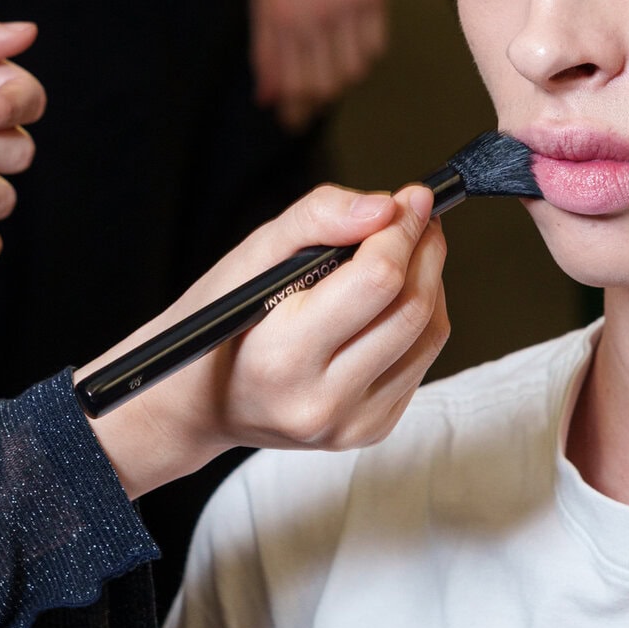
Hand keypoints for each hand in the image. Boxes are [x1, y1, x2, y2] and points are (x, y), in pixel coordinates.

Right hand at [83, 183, 448, 497]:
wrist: (198, 402)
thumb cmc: (220, 323)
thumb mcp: (250, 257)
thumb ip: (316, 220)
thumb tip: (385, 208)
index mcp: (282, 356)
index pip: (375, 282)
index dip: (401, 231)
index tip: (410, 198)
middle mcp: (321, 400)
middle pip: (411, 309)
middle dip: (424, 249)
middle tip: (417, 215)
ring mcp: (350, 423)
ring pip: (428, 336)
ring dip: (430, 281)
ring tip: (406, 251)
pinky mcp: (371, 430)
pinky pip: (422, 363)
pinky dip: (420, 319)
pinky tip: (391, 299)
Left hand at [250, 0, 388, 131]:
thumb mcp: (262, 1)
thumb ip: (265, 51)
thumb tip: (267, 96)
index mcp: (284, 19)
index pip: (292, 84)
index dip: (293, 109)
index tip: (292, 119)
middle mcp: (317, 18)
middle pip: (324, 85)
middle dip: (315, 102)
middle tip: (309, 102)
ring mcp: (348, 9)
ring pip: (353, 72)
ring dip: (340, 80)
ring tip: (328, 71)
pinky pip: (375, 48)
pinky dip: (363, 57)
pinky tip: (350, 49)